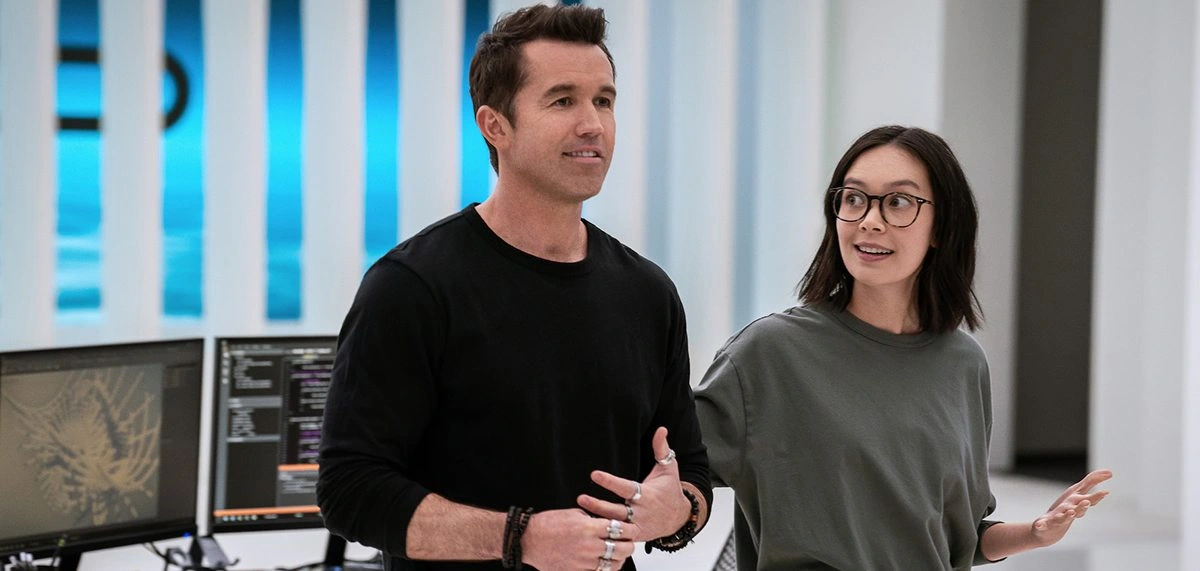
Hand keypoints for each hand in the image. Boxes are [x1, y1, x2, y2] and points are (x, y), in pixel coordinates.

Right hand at [520, 508, 633, 570]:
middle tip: (629, 542)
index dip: (631, 529)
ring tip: (619, 554)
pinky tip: (605, 563)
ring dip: (620, 559)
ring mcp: (584, 561)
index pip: (620, 529)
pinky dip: (605, 569)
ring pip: (613, 564)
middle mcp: (589, 546)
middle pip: (622, 549)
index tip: (632, 529)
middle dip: (629, 545)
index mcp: (589, 527)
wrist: (529, 540)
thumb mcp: (575, 513)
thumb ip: (593, 519)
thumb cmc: (548, 524)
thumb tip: (607, 523)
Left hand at [576, 427, 690, 540]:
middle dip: (598, 505)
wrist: (678, 518)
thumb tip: (661, 429)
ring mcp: (637, 526)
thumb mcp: (669, 468)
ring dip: (597, 520)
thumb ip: (661, 448)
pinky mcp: (634, 536)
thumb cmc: (671, 490)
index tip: (594, 474)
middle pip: (616, 510)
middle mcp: (641, 512)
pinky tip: (588, 528)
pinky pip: (618, 537)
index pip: (625, 488)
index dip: (610, 482)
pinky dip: (605, 534)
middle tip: (580, 498)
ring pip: (615, 525)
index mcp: (647, 494)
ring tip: (578, 513)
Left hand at [1031, 469, 1111, 546]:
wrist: (1050, 531)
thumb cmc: (1068, 509)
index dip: (1097, 497)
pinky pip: (1043, 525)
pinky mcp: (1045, 524)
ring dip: (1067, 515)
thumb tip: (1110, 471)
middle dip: (1082, 506)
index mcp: (1077, 505)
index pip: (1089, 500)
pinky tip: (1038, 524)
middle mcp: (1070, 512)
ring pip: (1063, 518)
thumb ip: (1092, 481)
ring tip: (1070, 512)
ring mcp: (1058, 519)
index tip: (1106, 492)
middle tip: (1087, 502)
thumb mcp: (1079, 493)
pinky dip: (1041, 525)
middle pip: (1078, 510)